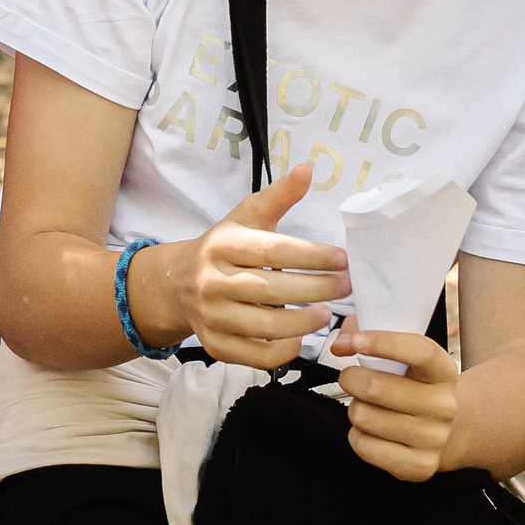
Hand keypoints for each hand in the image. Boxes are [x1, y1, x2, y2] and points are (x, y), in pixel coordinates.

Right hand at [142, 165, 348, 369]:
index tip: (343, 259)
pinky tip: (301, 338)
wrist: (177, 283)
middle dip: (317, 289)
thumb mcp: (246, 217)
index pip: (273, 250)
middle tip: (346, 286)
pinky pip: (255, 355)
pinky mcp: (214, 344)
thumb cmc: (224, 248)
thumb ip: (279, 197)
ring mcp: (211, 316)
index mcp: (223, 245)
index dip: (311, 256)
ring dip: (304, 323)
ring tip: (328, 314)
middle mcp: (213, 281)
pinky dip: (284, 351)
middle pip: (273, 290)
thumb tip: (307, 170)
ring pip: (266, 326)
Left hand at [331, 325, 458, 480]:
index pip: (421, 352)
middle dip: (351, 379)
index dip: (385, 343)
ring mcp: (434, 439)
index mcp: (444, 371)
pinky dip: (357, 435)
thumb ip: (365, 335)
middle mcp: (444, 406)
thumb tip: (340, 345)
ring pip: (364, 417)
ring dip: (354, 408)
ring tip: (367, 406)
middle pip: (377, 388)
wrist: (446, 430)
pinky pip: (364, 446)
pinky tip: (371, 430)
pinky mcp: (419, 466)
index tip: (357, 342)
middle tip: (351, 378)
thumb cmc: (411, 384)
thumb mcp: (401, 355)